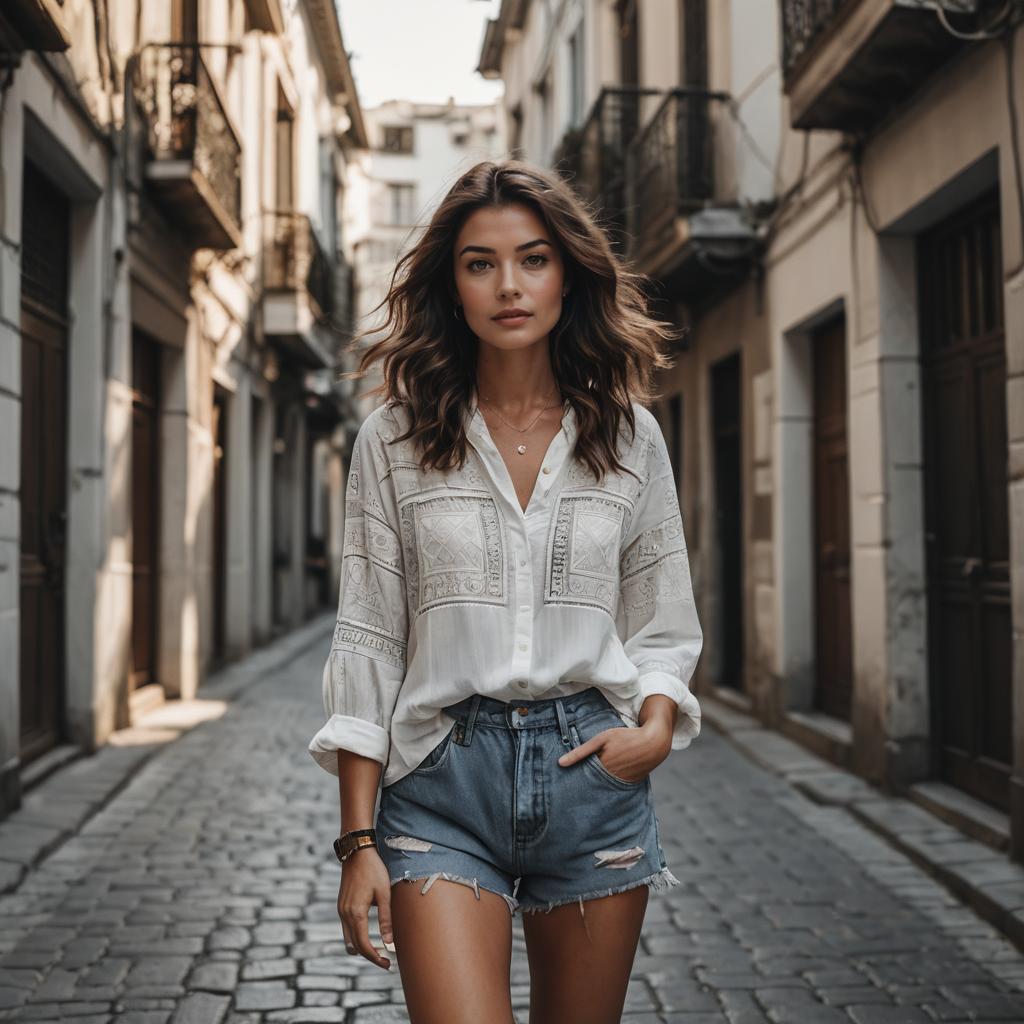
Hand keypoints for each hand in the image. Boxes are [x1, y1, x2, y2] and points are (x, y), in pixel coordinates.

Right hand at [337, 848, 394, 970]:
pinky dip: (356, 937)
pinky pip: (346, 929)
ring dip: (360, 948)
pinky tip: (368, 934)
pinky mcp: (341, 905)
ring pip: (347, 939)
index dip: (375, 958)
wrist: (357, 852)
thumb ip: (386, 919)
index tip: (388, 964)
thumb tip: (389, 943)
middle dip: (369, 956)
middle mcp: (344, 914)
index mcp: (356, 913)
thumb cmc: (374, 870)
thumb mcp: (384, 893)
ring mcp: (341, 910)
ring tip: (378, 949)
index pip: (363, 946)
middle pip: (354, 946)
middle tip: (385, 960)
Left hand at [557, 719, 672, 783]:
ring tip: (585, 789)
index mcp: (601, 768)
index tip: (561, 785)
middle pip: (591, 786)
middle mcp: (610, 779)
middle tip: (569, 791)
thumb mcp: (601, 739)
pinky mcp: (629, 784)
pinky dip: (608, 787)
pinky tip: (604, 783)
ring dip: (595, 787)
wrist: (653, 742)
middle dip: (582, 787)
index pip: (581, 778)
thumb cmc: (625, 737)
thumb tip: (560, 763)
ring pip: (602, 788)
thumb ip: (581, 751)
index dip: (573, 780)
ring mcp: (621, 783)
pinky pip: (614, 788)